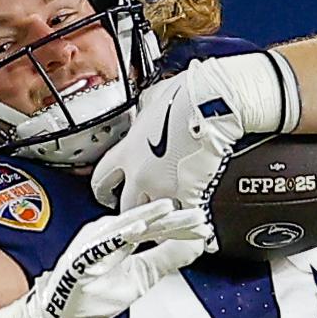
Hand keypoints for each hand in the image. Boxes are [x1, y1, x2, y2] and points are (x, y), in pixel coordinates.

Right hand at [0, 199, 211, 317]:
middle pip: (144, 222)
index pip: (156, 228)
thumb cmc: (94, 295)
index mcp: (123, 238)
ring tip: (169, 210)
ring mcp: (92, 243)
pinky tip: (137, 229)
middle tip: (195, 214)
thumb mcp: (141, 277)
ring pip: (123, 226)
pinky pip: (101, 244)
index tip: (203, 223)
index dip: (180, 225)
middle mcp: (108, 235)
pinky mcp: (80, 257)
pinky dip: (119, 235)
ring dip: (147, 217)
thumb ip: (166, 259)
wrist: (60, 316)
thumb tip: (195, 246)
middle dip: (170, 218)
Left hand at [89, 53, 297, 212]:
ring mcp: (165, 188)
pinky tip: (194, 221)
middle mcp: (141, 174)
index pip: (103, 179)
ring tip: (170, 219)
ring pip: (155, 218)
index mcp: (128, 150)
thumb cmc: (187, 95)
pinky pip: (185, 219)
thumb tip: (148, 111)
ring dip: (162, 219)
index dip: (104, 189)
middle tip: (143, 209)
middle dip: (134, 209)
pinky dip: (189, 222)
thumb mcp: (151, 99)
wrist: (213, 101)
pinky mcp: (190, 195)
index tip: (108, 194)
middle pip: (126, 206)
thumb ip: (144, 114)